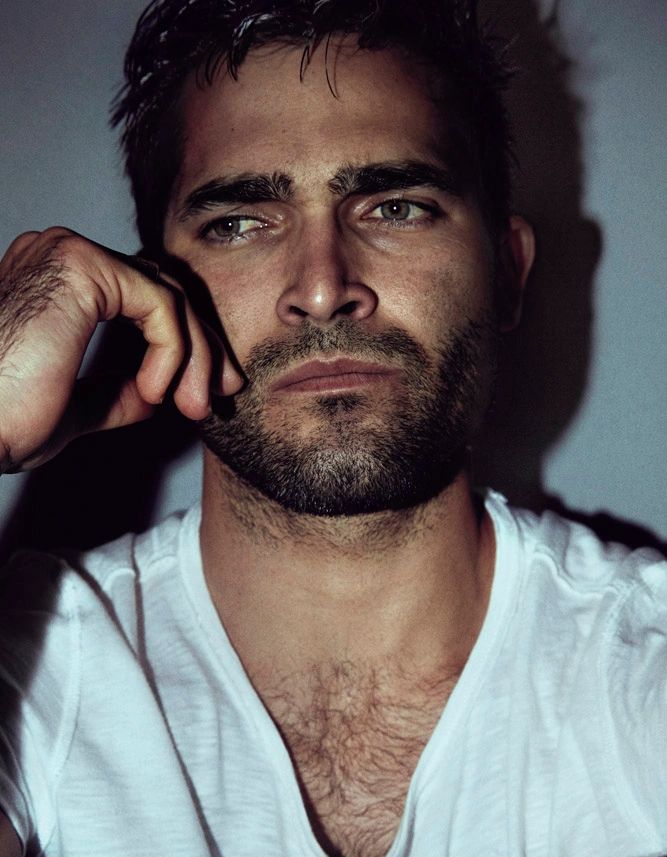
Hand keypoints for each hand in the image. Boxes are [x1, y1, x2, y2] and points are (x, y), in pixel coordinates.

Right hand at [0, 227, 242, 472]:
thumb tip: (156, 391)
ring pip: (168, 296)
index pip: (142, 298)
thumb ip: (115, 390)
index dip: (184, 344)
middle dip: (202, 345)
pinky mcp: (79, 265)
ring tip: (193, 405)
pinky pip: (158, 305)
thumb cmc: (0, 423)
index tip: (203, 390)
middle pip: (162, 290)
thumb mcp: (73, 407)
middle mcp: (58, 255)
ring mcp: (67, 253)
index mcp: (53, 282)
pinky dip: (171, 351)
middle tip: (223, 390)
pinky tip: (157, 390)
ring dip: (194, 356)